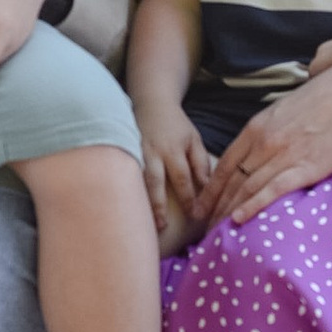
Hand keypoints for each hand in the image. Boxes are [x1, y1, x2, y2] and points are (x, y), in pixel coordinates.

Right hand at [137, 103, 216, 248]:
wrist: (151, 104)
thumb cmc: (175, 126)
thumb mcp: (194, 140)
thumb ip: (200, 163)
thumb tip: (206, 188)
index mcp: (173, 150)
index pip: (182, 178)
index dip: (189, 198)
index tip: (195, 216)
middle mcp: (152, 153)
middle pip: (155, 182)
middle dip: (159, 206)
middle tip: (163, 227)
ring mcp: (135, 154)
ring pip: (137, 181)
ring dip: (141, 202)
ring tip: (144, 222)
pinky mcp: (125, 154)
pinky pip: (126, 176)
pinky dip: (128, 192)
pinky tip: (128, 208)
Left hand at [202, 47, 331, 229]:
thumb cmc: (325, 97)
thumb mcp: (285, 109)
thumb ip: (270, 128)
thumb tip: (263, 143)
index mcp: (257, 127)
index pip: (225, 164)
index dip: (210, 189)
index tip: (201, 207)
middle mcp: (264, 142)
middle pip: (232, 181)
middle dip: (215, 207)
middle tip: (203, 228)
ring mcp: (283, 154)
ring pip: (247, 189)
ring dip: (229, 212)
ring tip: (216, 232)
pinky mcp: (305, 166)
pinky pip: (273, 190)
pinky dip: (253, 206)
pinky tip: (240, 220)